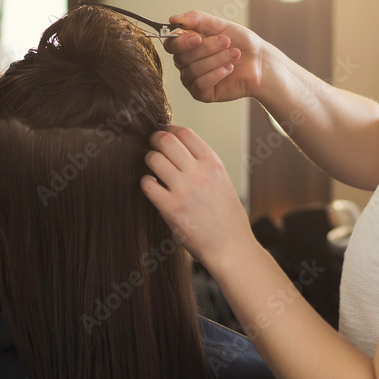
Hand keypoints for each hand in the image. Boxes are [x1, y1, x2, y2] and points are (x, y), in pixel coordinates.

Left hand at [141, 125, 256, 268]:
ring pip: (154, 159)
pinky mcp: (171, 208)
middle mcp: (199, 172)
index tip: (165, 134)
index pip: (185, 133)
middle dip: (155, 140)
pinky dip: (146, 183)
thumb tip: (180, 151)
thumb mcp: (223, 182)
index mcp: (213, 163)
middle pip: (166, 140)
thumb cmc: (229, 219)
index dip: (170, 129)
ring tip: (153, 169)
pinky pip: (147, 184)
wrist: (231, 248)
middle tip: (152, 147)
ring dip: (149, 161)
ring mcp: (184, 190)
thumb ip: (204, 165)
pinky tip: (153, 188)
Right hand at [163, 10, 267, 102]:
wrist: (260, 62)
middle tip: (226, 41)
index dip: (181, 42)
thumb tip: (173, 19)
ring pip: (193, 70)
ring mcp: (192, 80)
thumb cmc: (241, 43)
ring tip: (234, 54)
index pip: (171, 45)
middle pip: (182, 57)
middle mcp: (186, 63)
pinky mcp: (202, 94)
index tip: (198, 37)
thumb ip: (197, 19)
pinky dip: (216, 74)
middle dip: (207, 48)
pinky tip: (229, 69)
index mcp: (187, 46)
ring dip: (216, 60)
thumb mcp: (220, 25)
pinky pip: (200, 84)